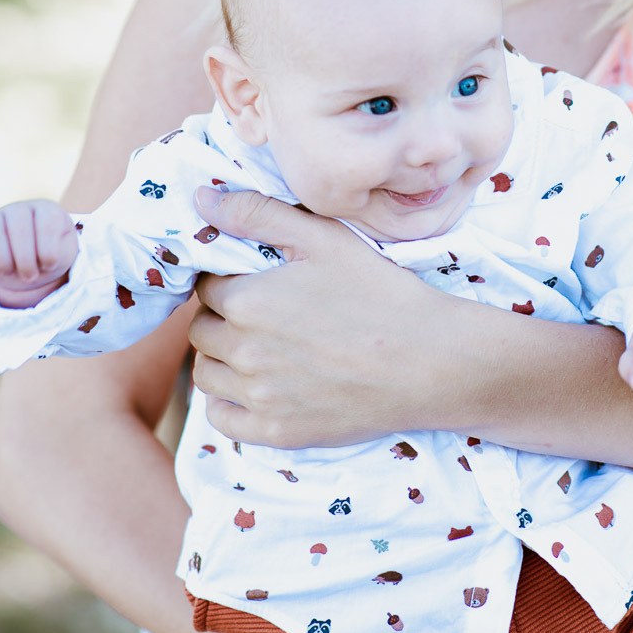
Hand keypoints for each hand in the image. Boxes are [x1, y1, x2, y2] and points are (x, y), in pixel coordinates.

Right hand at [0, 200, 77, 308]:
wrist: (32, 260)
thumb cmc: (51, 253)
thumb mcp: (64, 253)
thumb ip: (58, 252)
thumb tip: (43, 260)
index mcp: (46, 210)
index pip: (48, 223)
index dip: (49, 250)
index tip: (49, 265)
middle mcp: (19, 209)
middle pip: (18, 228)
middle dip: (25, 260)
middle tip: (30, 276)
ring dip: (2, 259)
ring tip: (11, 274)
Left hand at [189, 186, 441, 447]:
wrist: (430, 361)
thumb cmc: (381, 293)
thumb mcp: (324, 238)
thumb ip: (258, 214)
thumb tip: (202, 199)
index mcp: (248, 302)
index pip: (207, 288)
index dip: (228, 281)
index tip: (256, 283)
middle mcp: (244, 353)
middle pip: (202, 331)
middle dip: (222, 319)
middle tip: (262, 315)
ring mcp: (259, 398)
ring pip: (206, 375)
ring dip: (222, 359)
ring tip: (259, 349)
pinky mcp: (277, 433)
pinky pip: (223, 420)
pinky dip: (229, 403)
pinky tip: (257, 387)